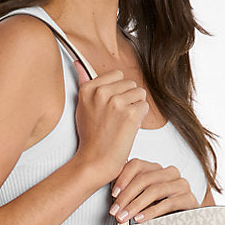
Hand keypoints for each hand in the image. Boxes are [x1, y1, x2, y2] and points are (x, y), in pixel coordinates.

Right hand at [72, 60, 149, 181]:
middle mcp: (101, 93)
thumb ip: (84, 83)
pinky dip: (140, 118)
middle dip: (127, 99)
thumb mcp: (82, 107)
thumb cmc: (91, 137)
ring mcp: (116, 103)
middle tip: (116, 118)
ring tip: (122, 122)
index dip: (117, 91)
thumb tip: (78, 63)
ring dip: (135, 107)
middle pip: (130, 83)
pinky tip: (128, 128)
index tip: (110, 107)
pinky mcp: (130, 114)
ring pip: (140, 93)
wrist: (96, 161)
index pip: (116, 75)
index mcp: (89, 88)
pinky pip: (145, 106)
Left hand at [108, 159, 198, 222]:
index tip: (112, 194)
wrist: (183, 224)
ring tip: (124, 217)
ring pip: (155, 190)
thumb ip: (129, 192)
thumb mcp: (141, 200)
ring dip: (136, 205)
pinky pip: (168, 203)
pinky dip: (151, 212)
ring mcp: (181, 184)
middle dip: (126, 196)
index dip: (122, 178)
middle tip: (115, 211)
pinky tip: (140, 219)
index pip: (137, 165)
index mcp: (156, 169)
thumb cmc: (158, 211)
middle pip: (144, 178)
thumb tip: (110, 194)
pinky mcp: (189, 198)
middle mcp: (170, 173)